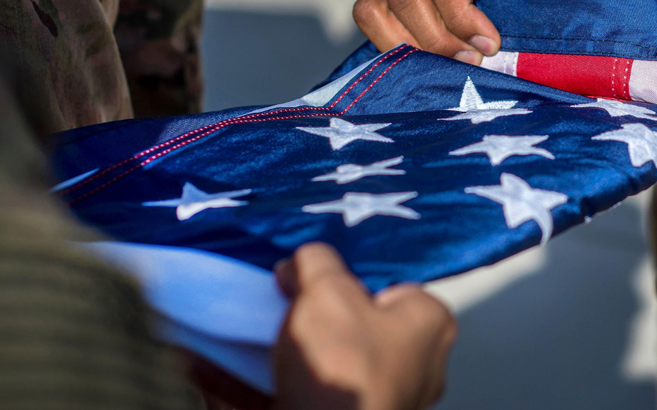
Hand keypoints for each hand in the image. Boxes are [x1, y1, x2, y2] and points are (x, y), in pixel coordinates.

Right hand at [272, 243, 456, 409]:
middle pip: (358, 323)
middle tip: (286, 301)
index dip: (349, 277)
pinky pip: (302, 392)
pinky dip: (265, 380)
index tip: (315, 275)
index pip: (392, 286)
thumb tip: (304, 260)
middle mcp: (417, 366)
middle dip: (316, 312)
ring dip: (289, 347)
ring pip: (329, 362)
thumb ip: (316, 262)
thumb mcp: (327, 290)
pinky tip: (226, 366)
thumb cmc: (344, 366)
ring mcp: (384, 398)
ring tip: (258, 331)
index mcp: (430, 326)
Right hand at [353, 0, 518, 63]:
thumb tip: (496, 48)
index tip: (489, 45)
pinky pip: (367, 13)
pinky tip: (421, 60)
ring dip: (412, 44)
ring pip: (380, 4)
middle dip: (437, 37)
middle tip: (469, 61)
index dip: (461, 16)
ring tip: (445, 66)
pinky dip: (390, 43)